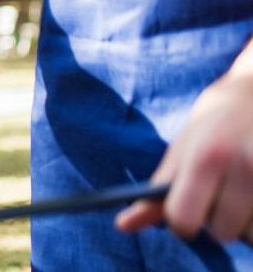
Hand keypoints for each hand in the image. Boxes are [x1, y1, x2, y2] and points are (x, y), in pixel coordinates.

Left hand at [116, 70, 252, 243]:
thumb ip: (154, 195)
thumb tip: (123, 225)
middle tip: (219, 195)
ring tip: (241, 194)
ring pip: (251, 236)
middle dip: (217, 222)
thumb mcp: (180, 153)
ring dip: (244, 224)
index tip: (186, 212)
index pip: (184, 220)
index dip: (181, 222)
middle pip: (222, 233)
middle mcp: (244, 168)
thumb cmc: (212, 126)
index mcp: (205, 159)